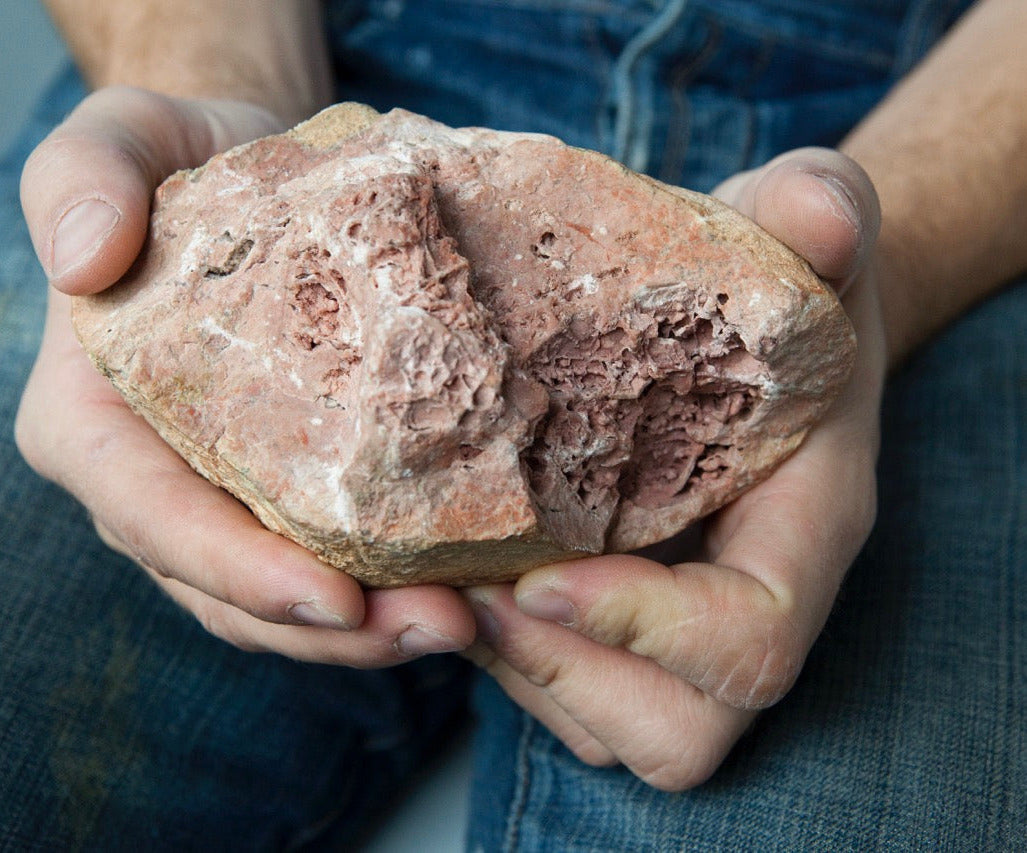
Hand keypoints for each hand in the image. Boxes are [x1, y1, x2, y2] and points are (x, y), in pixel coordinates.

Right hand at [16, 86, 474, 664]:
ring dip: (373, 630)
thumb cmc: (184, 158)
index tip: (336, 599)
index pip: (155, 519)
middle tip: (445, 625)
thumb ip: (83, 180)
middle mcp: (151, 481)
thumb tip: (81, 263)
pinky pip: (331, 562)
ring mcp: (221, 498)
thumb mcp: (120, 139)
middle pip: (230, 589)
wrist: (255, 169)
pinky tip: (469, 584)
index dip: (239, 572)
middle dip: (333, 628)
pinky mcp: (286, 492)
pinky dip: (392, 588)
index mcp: (93, 423)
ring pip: (286, 599)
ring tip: (470, 620)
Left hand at [463, 149, 884, 789]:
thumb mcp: (804, 223)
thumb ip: (822, 210)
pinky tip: (437, 561)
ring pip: (601, 719)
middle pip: (675, 729)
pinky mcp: (613, 608)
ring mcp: (674, 619)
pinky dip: (490, 644)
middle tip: (466, 588)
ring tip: (436, 576)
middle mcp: (740, 599)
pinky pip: (556, 681)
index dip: (648, 632)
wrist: (753, 316)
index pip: (750, 642)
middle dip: (558, 672)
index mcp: (801, 529)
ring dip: (507, 665)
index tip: (539, 575)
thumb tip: (823, 221)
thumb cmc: (778, 277)